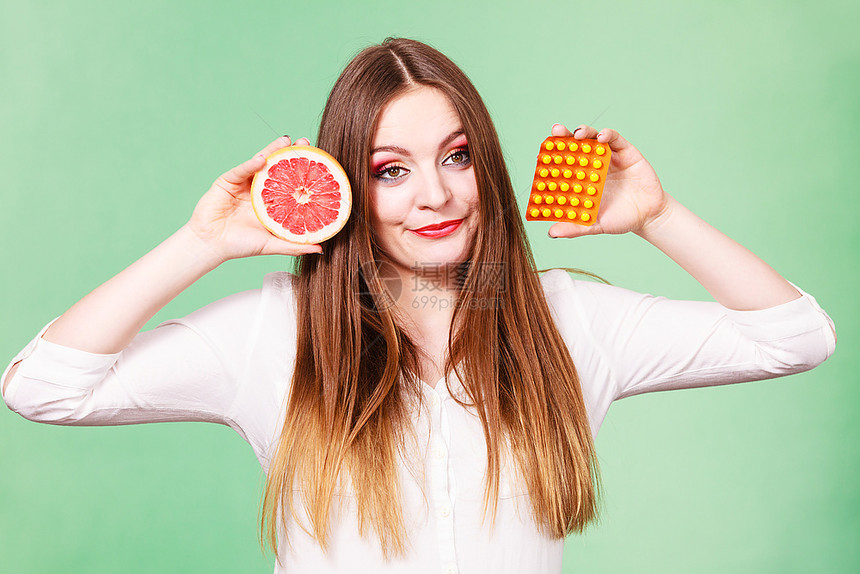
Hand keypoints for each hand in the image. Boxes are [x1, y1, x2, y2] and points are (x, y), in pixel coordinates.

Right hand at [186, 136, 323, 261]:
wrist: (212, 245)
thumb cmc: (241, 246)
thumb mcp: (272, 244)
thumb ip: (295, 245)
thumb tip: (320, 250)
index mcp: (271, 202)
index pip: (289, 182)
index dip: (302, 171)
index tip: (320, 161)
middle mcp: (259, 189)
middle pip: (277, 167)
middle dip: (290, 154)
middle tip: (305, 142)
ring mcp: (243, 183)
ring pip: (260, 163)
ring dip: (272, 150)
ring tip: (286, 141)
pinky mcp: (227, 181)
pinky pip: (240, 171)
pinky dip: (250, 165)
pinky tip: (261, 159)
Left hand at [546, 124, 669, 238]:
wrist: (648, 217)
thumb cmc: (619, 220)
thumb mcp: (595, 225)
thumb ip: (575, 227)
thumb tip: (552, 233)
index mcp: (581, 180)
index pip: (563, 165)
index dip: (552, 158)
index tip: (540, 155)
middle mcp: (592, 165)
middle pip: (574, 146)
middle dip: (564, 137)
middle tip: (556, 131)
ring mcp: (608, 157)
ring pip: (593, 138)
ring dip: (584, 132)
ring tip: (578, 134)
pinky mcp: (626, 152)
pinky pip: (615, 139)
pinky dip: (608, 134)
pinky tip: (601, 137)